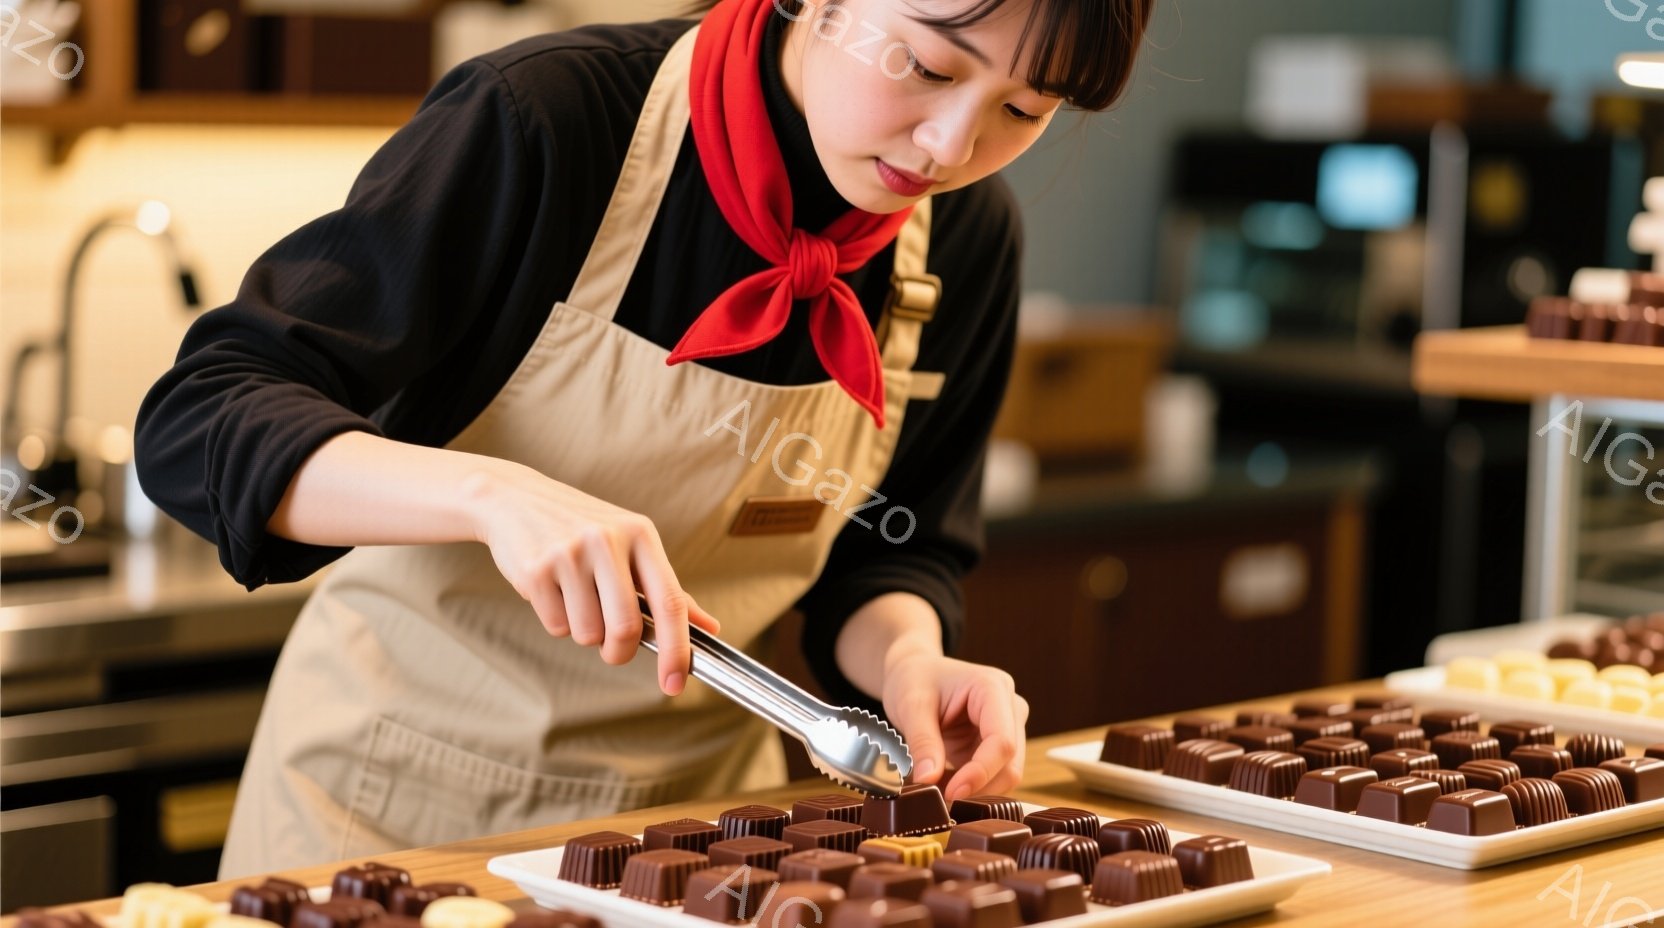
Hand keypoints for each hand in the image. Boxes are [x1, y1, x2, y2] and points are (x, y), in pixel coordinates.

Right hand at [465, 461, 717, 695]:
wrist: (515, 499)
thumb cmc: (584, 528)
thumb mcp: (632, 545)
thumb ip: (668, 589)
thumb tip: (710, 628)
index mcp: (641, 534)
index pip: (671, 602)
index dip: (678, 650)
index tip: (675, 683)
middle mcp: (608, 540)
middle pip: (626, 628)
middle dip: (618, 652)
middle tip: (612, 648)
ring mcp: (570, 554)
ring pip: (587, 634)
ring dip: (584, 632)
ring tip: (575, 598)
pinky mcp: (536, 570)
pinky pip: (556, 626)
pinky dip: (557, 621)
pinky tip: (552, 590)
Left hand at [880, 652, 1029, 802]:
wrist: (916, 672)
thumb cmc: (915, 679)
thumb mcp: (911, 706)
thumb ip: (922, 742)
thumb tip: (928, 782)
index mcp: (993, 688)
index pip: (1002, 741)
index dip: (981, 773)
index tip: (952, 793)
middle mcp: (1010, 707)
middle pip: (1010, 763)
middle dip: (979, 787)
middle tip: (940, 801)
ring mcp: (1008, 727)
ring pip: (1006, 775)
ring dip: (975, 791)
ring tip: (936, 790)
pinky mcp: (998, 745)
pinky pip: (993, 776)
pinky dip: (970, 788)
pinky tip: (943, 784)